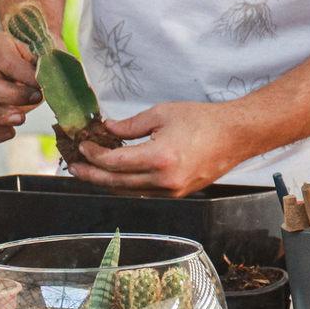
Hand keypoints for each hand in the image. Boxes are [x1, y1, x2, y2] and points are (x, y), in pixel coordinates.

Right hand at [0, 32, 42, 142]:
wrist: (33, 57)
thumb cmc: (40, 51)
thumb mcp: (46, 49)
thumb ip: (48, 61)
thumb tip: (54, 82)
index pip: (6, 63)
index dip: (26, 76)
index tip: (43, 82)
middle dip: (13, 97)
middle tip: (37, 98)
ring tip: (21, 119)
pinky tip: (11, 132)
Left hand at [68, 102, 253, 196]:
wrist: (236, 135)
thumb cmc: (202, 120)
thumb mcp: (161, 114)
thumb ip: (129, 126)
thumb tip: (106, 130)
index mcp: (159, 159)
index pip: (114, 164)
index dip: (93, 156)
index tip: (82, 146)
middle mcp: (164, 181)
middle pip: (116, 183)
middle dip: (91, 175)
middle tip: (74, 168)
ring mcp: (171, 191)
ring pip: (128, 191)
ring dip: (106, 182)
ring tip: (89, 171)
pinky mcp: (177, 194)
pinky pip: (143, 192)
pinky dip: (125, 184)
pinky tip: (115, 174)